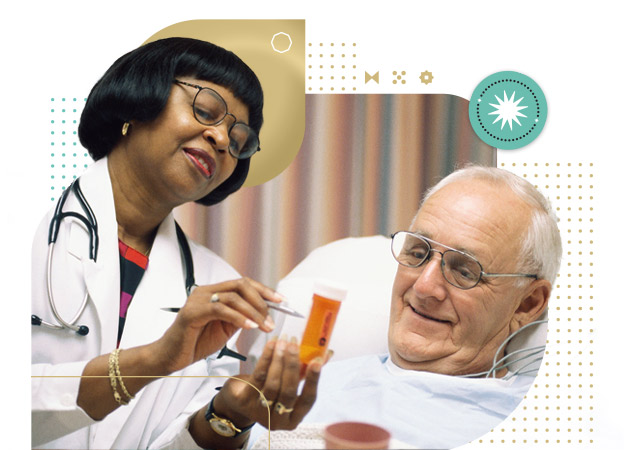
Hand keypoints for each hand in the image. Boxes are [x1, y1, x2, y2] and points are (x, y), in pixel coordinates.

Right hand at [154, 277, 281, 372]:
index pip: (244, 284)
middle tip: (273, 318)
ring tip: (264, 326)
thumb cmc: (195, 343)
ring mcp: (198, 299)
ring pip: (233, 296)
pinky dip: (239, 318)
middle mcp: (206, 291)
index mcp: (215, 292)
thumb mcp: (225, 328)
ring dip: (253, 311)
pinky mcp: (192, 312)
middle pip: (241, 285)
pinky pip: (221, 310)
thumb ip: (241, 317)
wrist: (170, 357)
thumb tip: (265, 312)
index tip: (282, 302)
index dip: (264, 291)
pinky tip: (250, 327)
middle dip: (261, 299)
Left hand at [212, 336, 326, 430]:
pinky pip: (258, 376)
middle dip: (293, 365)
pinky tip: (272, 344)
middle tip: (295, 344)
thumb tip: (326, 353)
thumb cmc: (269, 390)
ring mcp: (259, 412)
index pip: (308, 400)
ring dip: (279, 359)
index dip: (313, 380)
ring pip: (273, 384)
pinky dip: (266, 358)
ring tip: (283, 341)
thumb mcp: (288, 384)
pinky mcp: (244, 401)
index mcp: (293, 418)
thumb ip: (306, 371)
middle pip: (289, 392)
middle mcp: (277, 420)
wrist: (238, 401)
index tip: (317, 361)